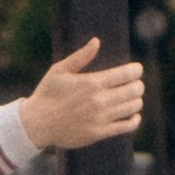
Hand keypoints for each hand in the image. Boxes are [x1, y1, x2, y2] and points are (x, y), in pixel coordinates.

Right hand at [17, 39, 146, 153]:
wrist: (37, 123)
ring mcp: (100, 118)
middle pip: (134, 90)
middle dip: (138, 84)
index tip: (136, 69)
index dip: (136, 70)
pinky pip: (126, 126)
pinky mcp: (99, 133)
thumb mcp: (60, 70)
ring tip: (132, 97)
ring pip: (133, 107)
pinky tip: (133, 115)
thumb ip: (81, 56)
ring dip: (136, 100)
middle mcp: (98, 100)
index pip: (126, 74)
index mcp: (91, 82)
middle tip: (135, 83)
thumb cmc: (47, 93)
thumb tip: (96, 41)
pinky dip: (134, 120)